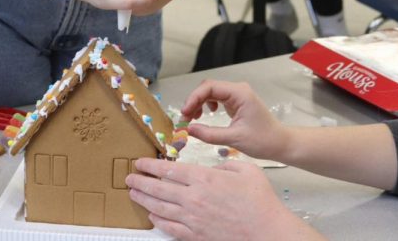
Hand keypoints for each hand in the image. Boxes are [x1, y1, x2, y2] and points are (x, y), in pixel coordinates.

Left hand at [126, 159, 318, 240]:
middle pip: (158, 188)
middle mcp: (194, 198)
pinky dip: (158, 221)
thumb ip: (223, 164)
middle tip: (129, 178)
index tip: (140, 163)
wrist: (268, 232)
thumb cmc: (260, 201)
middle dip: (140, 181)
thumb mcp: (245, 169)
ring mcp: (193, 219)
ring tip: (133, 194)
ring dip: (143, 199)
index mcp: (204, 178)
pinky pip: (170, 228)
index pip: (168, 169)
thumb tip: (211, 168)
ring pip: (159, 207)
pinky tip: (152, 216)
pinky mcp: (196, 236)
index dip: (150, 165)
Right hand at [180, 80, 289, 160]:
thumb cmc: (263, 140)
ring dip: (199, 103)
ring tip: (192, 118)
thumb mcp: (234, 139)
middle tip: (185, 118)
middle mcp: (238, 90)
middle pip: (208, 88)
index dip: (194, 98)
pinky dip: (206, 105)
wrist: (280, 144)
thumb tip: (189, 130)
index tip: (184, 113)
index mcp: (240, 93)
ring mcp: (237, 95)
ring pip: (211, 92)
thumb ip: (209, 134)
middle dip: (194, 101)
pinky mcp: (236, 102)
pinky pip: (216, 98)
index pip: (209, 87)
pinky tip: (205, 116)